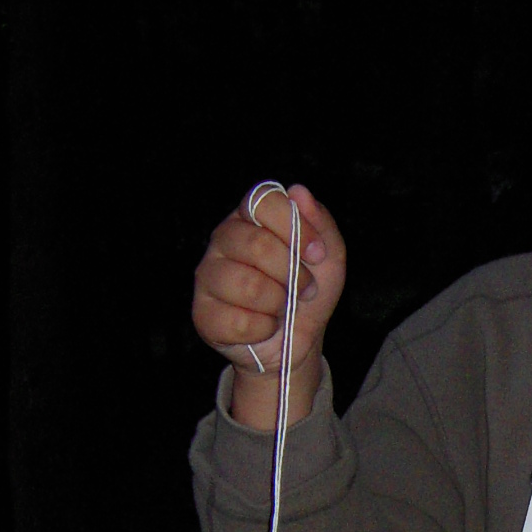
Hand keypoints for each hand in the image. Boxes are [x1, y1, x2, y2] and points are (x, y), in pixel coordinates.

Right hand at [192, 184, 346, 427]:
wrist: (298, 340)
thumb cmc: (308, 291)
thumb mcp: (329, 257)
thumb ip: (320, 223)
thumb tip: (298, 191)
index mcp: (251, 217)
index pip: (262, 200)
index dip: (294, 225)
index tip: (317, 253)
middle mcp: (224, 239)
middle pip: (255, 244)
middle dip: (292, 273)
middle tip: (306, 289)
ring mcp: (208, 275)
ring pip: (246, 284)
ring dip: (278, 303)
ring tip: (282, 308)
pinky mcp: (203, 313)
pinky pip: (238, 321)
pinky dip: (264, 328)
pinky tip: (263, 326)